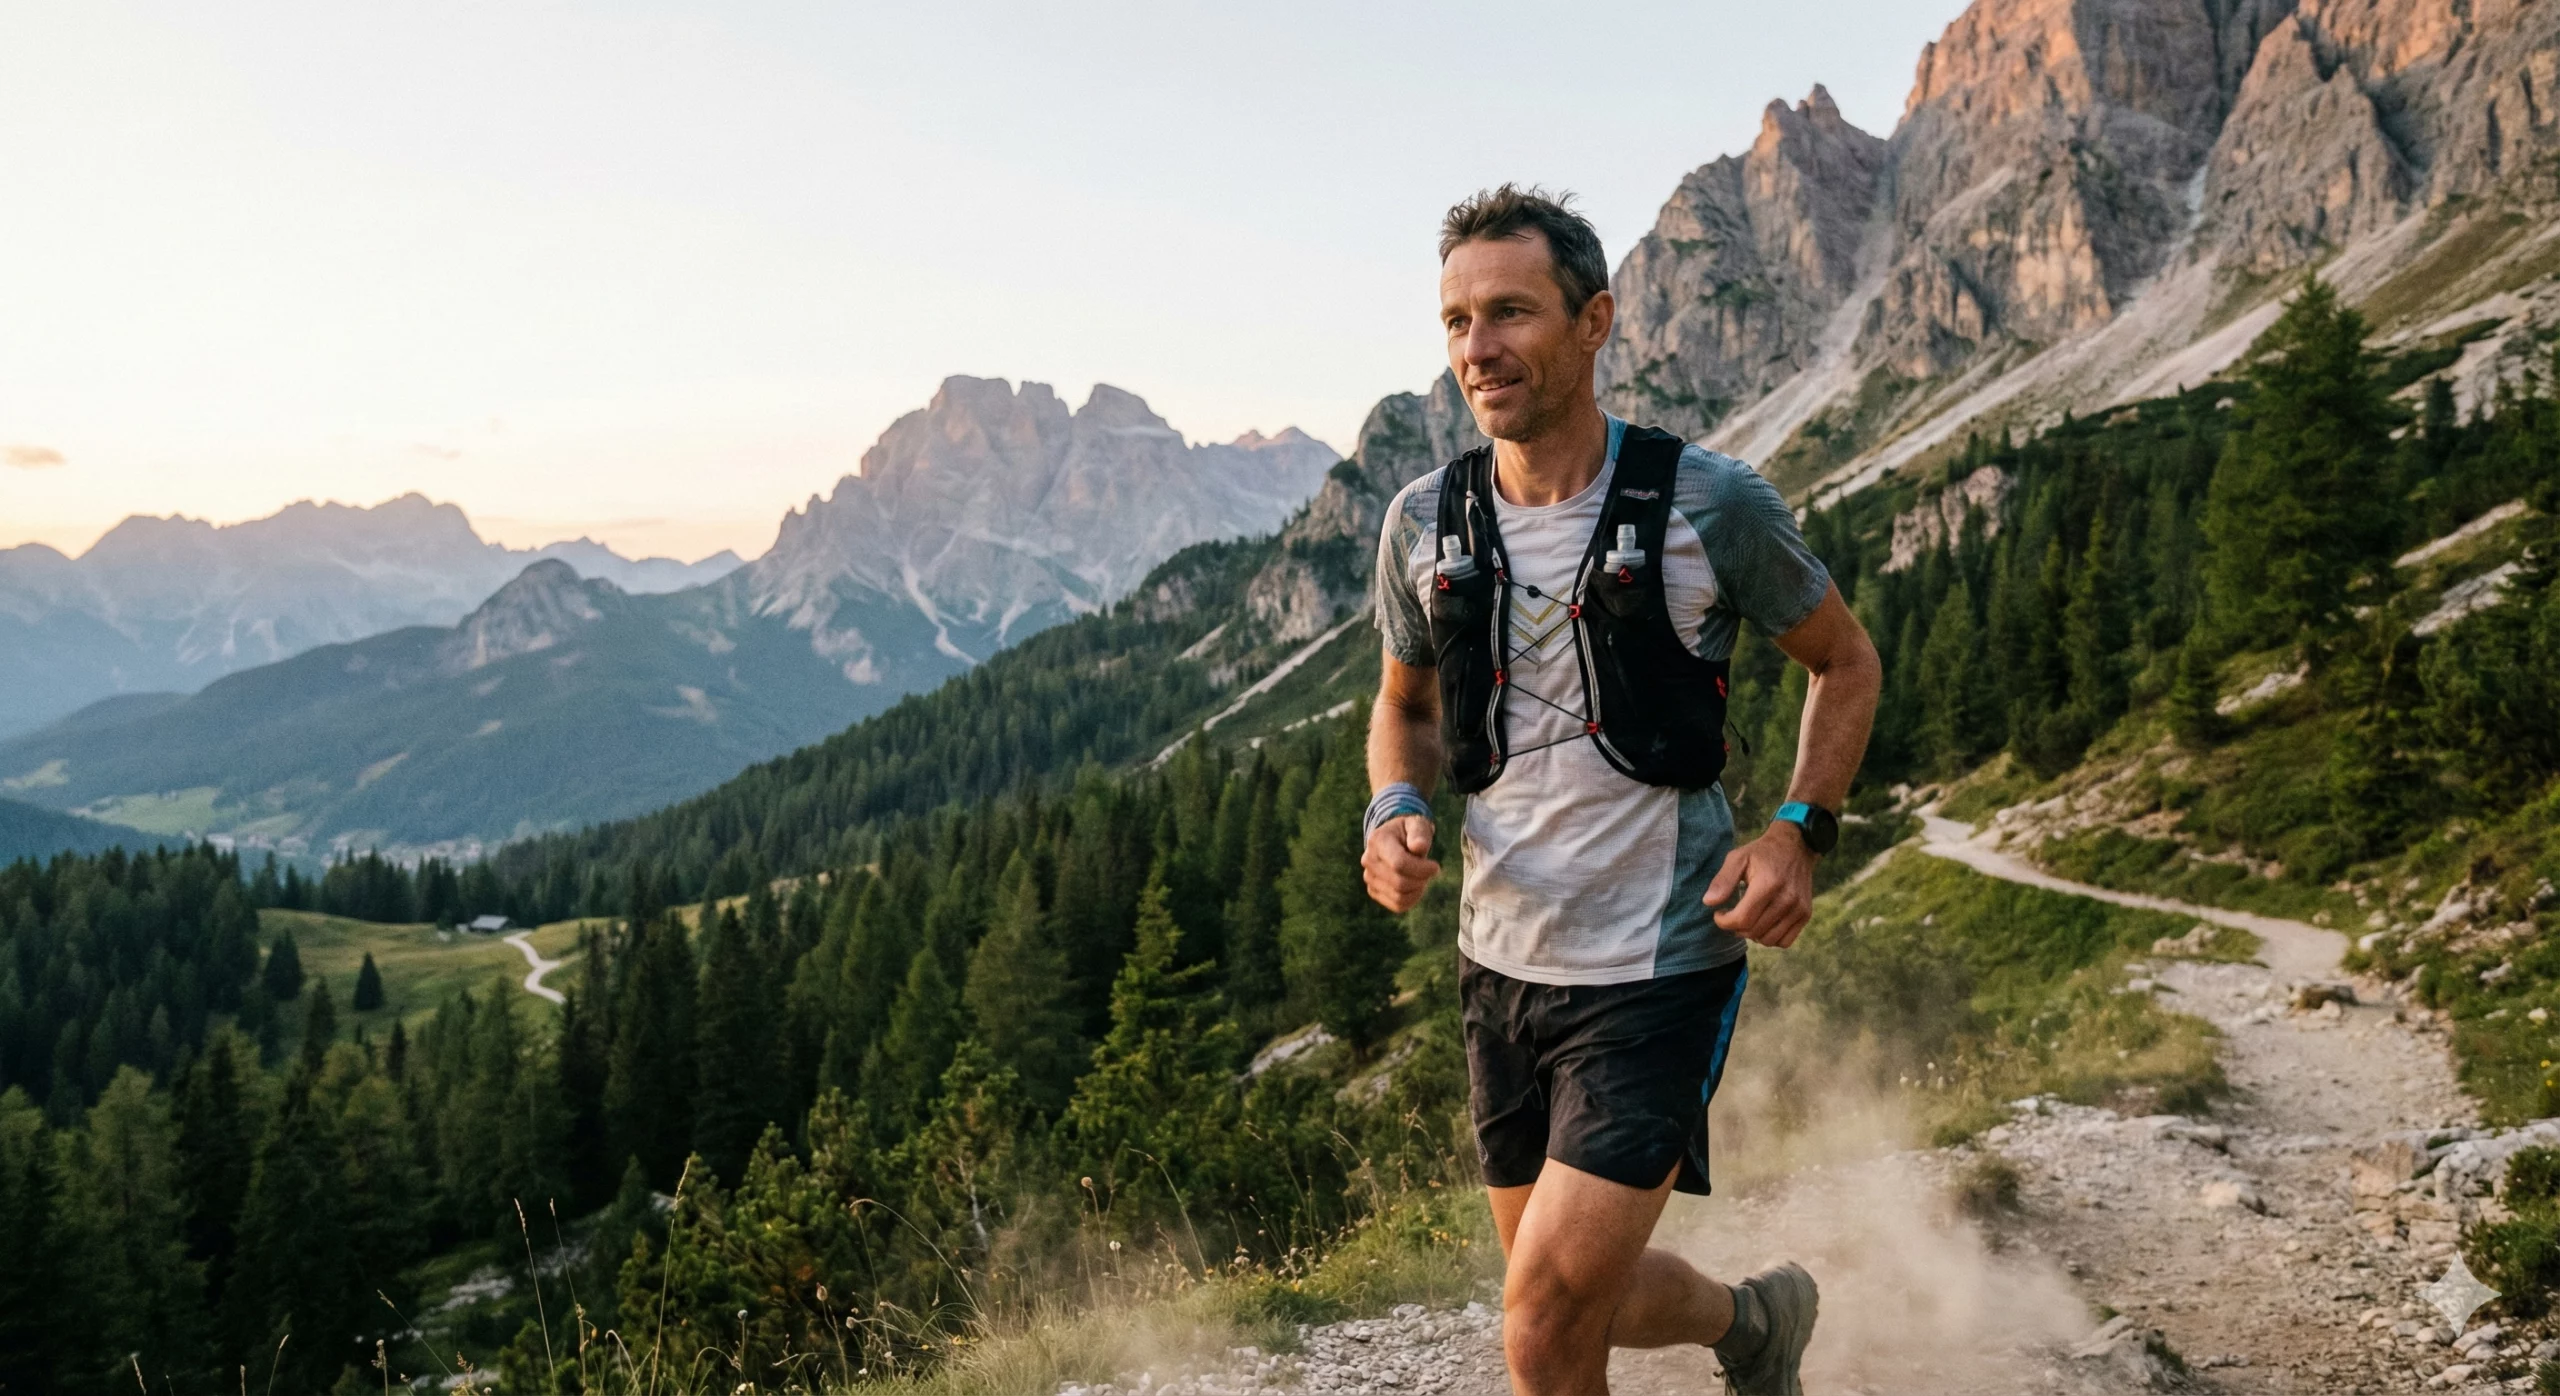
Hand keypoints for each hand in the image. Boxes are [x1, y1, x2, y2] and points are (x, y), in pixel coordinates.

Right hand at [1362, 815, 1439, 912]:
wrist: (1394, 839)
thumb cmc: (1409, 831)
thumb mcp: (1417, 825)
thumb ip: (1419, 833)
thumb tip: (1419, 847)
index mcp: (1378, 841)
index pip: (1399, 864)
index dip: (1421, 869)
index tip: (1436, 866)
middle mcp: (1369, 860)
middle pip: (1400, 883)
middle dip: (1421, 880)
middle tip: (1430, 871)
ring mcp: (1369, 877)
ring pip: (1399, 897)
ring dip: (1418, 890)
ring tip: (1422, 877)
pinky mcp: (1374, 890)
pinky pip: (1397, 905)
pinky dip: (1412, 899)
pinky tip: (1417, 887)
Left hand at [1703, 824, 1814, 947]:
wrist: (1796, 847)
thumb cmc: (1762, 853)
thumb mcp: (1738, 858)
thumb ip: (1723, 880)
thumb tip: (1709, 902)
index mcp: (1768, 884)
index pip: (1742, 919)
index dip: (1724, 922)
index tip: (1719, 913)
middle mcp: (1786, 899)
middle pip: (1753, 931)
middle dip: (1735, 928)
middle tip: (1731, 915)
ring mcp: (1799, 909)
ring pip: (1768, 940)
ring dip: (1752, 934)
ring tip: (1747, 919)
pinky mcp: (1805, 914)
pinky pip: (1784, 941)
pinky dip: (1770, 938)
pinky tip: (1762, 924)